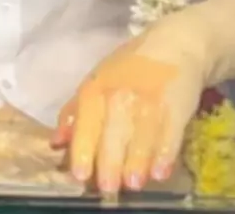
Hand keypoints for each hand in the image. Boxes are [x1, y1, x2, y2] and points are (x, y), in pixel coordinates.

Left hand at [52, 19, 209, 195]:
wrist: (173, 46)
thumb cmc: (128, 68)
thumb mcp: (96, 83)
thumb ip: (75, 113)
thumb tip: (57, 143)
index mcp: (95, 91)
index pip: (86, 125)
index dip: (83, 150)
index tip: (79, 175)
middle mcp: (120, 97)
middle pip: (112, 135)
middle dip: (109, 163)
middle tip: (107, 188)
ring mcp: (149, 102)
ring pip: (140, 138)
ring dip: (136, 163)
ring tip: (133, 184)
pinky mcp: (177, 107)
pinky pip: (170, 134)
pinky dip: (165, 154)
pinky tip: (161, 172)